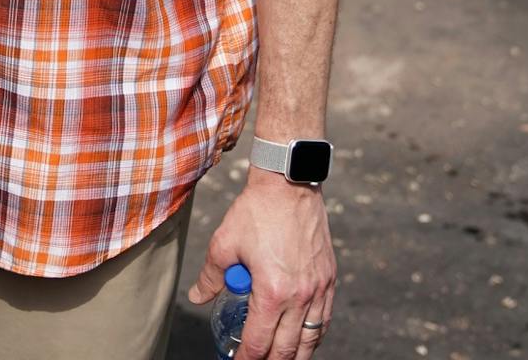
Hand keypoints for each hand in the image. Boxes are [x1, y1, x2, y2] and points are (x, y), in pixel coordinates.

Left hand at [187, 170, 335, 357]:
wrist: (289, 185)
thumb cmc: (256, 212)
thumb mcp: (224, 244)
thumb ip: (211, 276)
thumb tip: (198, 297)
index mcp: (272, 292)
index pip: (258, 341)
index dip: (246, 358)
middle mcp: (300, 296)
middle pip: (286, 349)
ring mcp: (318, 289)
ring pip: (310, 339)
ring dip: (295, 356)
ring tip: (280, 359)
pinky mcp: (329, 278)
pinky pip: (324, 319)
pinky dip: (314, 335)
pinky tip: (304, 339)